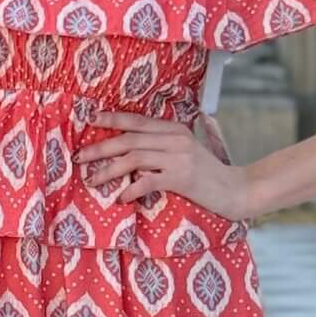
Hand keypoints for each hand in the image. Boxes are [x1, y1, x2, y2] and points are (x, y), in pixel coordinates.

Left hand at [75, 109, 252, 222]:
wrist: (236, 190)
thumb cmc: (208, 174)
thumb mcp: (185, 153)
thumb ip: (162, 147)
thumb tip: (130, 152)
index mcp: (174, 129)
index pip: (137, 121)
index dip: (112, 119)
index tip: (90, 120)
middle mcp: (175, 138)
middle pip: (130, 138)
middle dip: (101, 147)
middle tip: (80, 157)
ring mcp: (179, 157)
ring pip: (134, 157)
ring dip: (109, 169)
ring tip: (92, 180)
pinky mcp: (182, 178)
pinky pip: (149, 181)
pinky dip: (132, 189)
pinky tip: (121, 197)